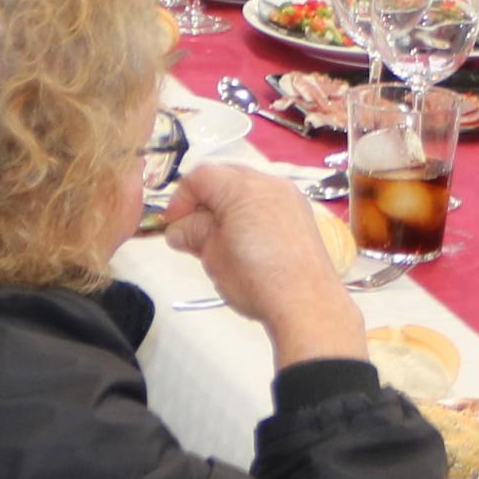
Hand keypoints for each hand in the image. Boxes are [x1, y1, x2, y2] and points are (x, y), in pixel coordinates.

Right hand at [158, 163, 363, 365]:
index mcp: (243, 187)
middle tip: (192, 231)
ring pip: (248, 188)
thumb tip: (178, 229)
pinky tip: (247, 242)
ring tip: (219, 239)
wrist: (306, 302)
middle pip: (226, 176)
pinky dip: (251, 213)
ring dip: (228, 206)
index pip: (200, 176)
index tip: (173, 226)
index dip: (180, 199)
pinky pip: (268, 201)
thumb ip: (193, 232)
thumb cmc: (254, 278)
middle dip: (204, 200)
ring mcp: (290, 196)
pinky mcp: (302, 214)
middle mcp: (270, 182)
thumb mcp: (213, 255)